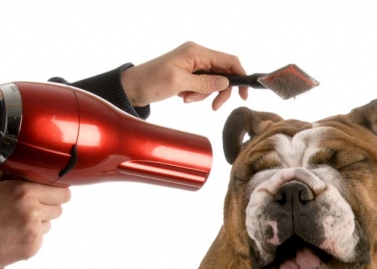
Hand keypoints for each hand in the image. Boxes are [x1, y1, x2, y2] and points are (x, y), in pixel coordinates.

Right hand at [0, 167, 69, 268]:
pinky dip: (31, 235)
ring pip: (49, 223)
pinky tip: (13, 233)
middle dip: (47, 205)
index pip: (62, 192)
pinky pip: (40, 238)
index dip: (56, 191)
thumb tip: (28, 167)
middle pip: (58, 208)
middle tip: (28, 206)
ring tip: (15, 221)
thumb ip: (10, 170)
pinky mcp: (32, 247)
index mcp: (25, 191)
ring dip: (38, 221)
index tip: (50, 192)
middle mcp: (33, 211)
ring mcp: (34, 231)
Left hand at [120, 41, 247, 110]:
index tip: (243, 94)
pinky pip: (201, 85)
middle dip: (219, 91)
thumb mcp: (179, 83)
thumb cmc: (151, 82)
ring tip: (187, 99)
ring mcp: (192, 64)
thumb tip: (225, 83)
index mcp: (196, 52)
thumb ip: (204, 83)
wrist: (133, 88)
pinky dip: (196, 94)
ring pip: (212, 81)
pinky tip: (183, 97)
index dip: (240, 76)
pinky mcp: (187, 74)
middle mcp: (196, 55)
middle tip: (214, 106)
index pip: (229, 60)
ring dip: (204, 94)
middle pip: (223, 73)